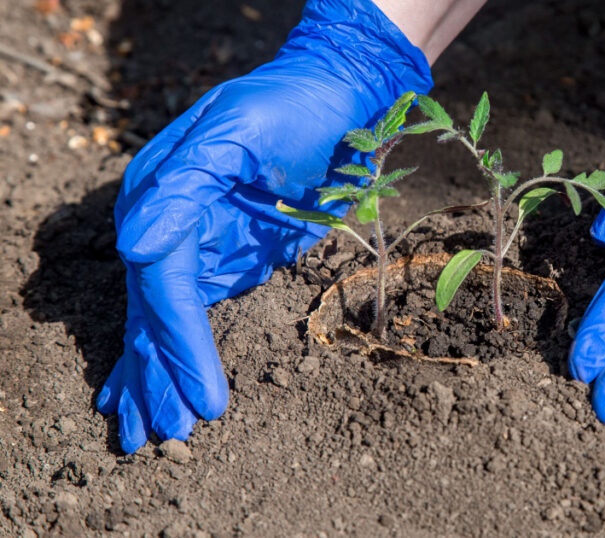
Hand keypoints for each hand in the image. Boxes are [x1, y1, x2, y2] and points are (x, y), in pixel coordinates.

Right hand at [99, 0, 431, 452]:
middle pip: (156, 312)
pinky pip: (190, 311)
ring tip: (158, 432)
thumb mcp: (235, 130)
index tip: (201, 400)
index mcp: (161, 194)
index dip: (182, 345)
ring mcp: (197, 243)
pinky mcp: (226, 256)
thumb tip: (136, 248)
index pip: (165, 285)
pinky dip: (175, 351)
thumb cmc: (288, 105)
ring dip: (160, 375)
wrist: (334, 95)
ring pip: (165, 319)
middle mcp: (168, 223)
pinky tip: (159, 388)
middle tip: (168, 435)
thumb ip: (183, 186)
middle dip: (162, 376)